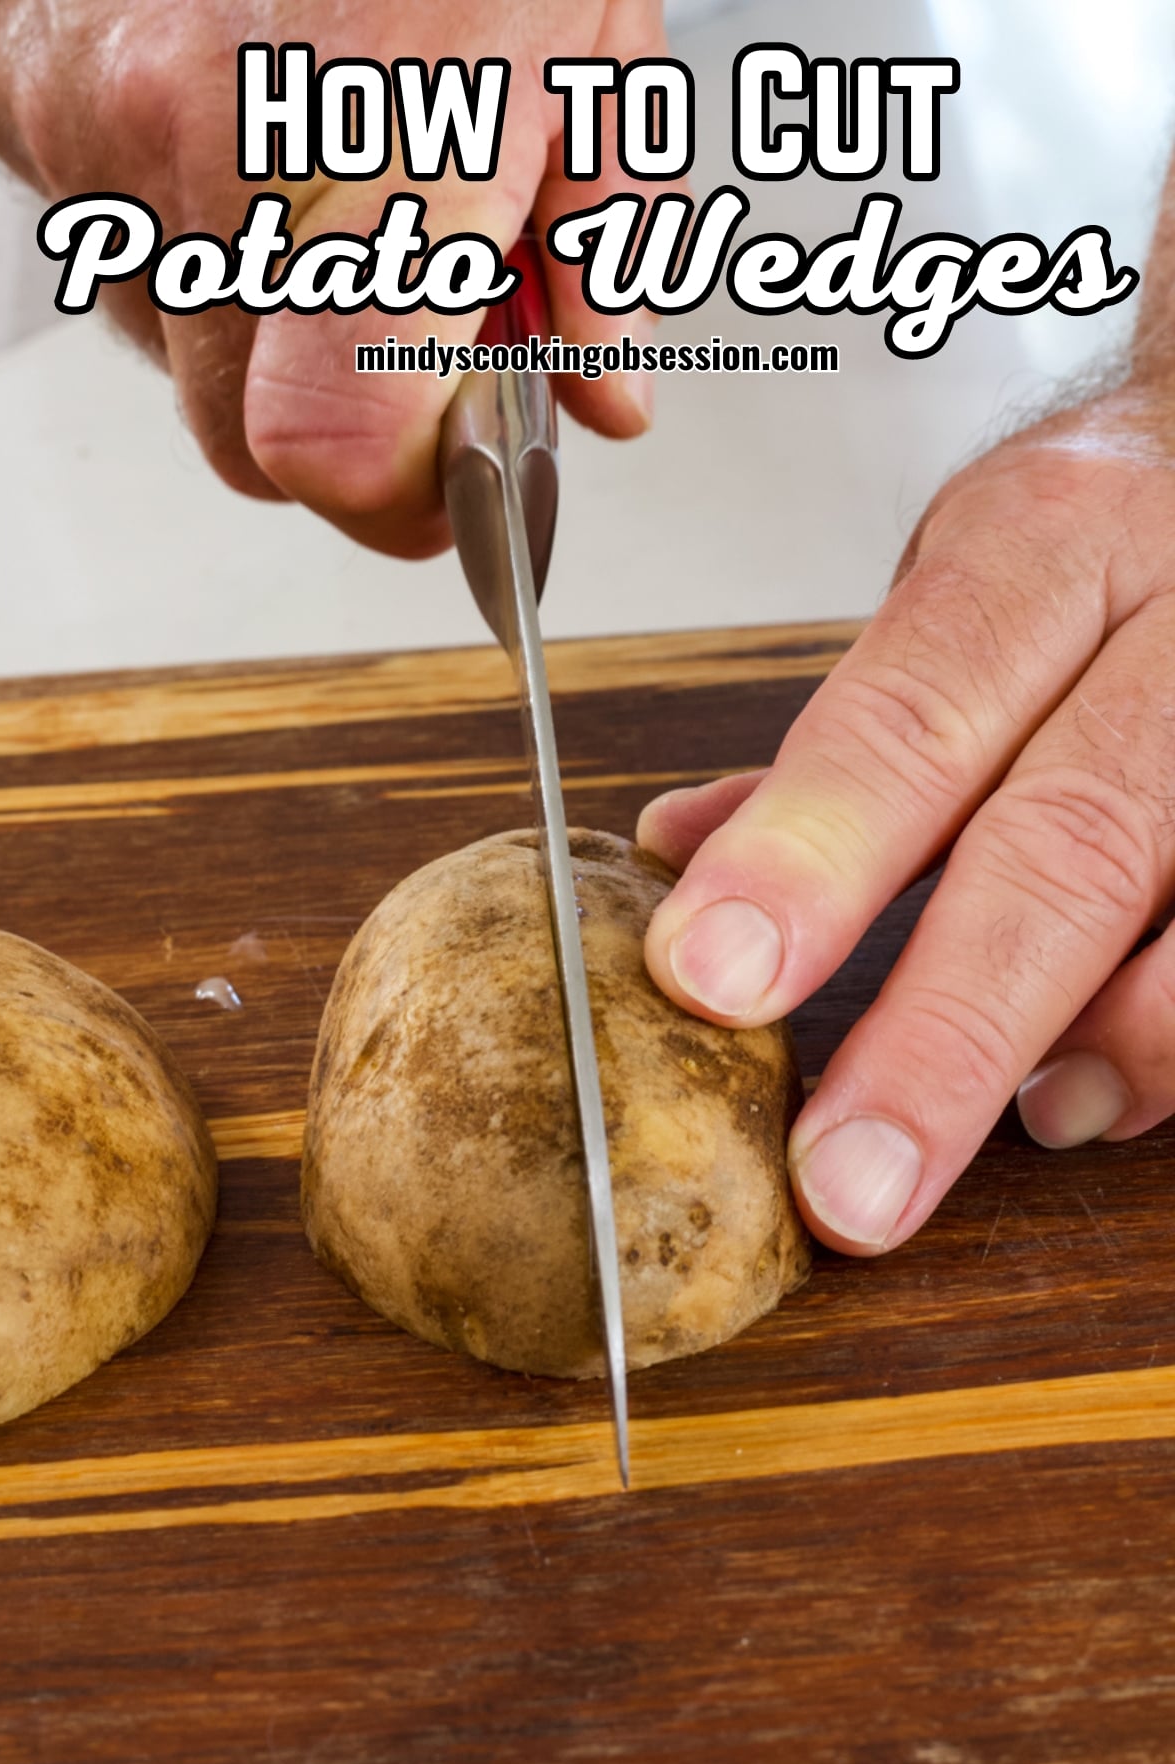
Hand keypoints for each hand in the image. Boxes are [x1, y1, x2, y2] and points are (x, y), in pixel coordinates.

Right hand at [0, 0, 668, 552]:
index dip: (401, 502)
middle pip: (254, 444)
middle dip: (352, 436)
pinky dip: (197, 252)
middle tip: (425, 344)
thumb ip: (605, 252)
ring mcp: (87, 115)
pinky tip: (260, 157)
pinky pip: (118, 260)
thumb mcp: (596, 40)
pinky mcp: (20, 96)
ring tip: (349, 203)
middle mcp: (197, 135)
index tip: (457, 486)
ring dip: (278, 337)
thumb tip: (599, 401)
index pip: (331, 447)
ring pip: (183, 357)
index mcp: (374, 125)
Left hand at [639, 383, 1174, 1254]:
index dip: (812, 856)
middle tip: (847, 1181)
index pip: (914, 714)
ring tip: (1012, 1127)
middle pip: (1069, 844)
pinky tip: (1091, 1090)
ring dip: (1094, 1045)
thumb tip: (683, 854)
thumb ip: (845, 729)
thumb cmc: (1099, 537)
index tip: (712, 979)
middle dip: (945, 1030)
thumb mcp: (966, 574)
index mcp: (1047, 544)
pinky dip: (1167, 1039)